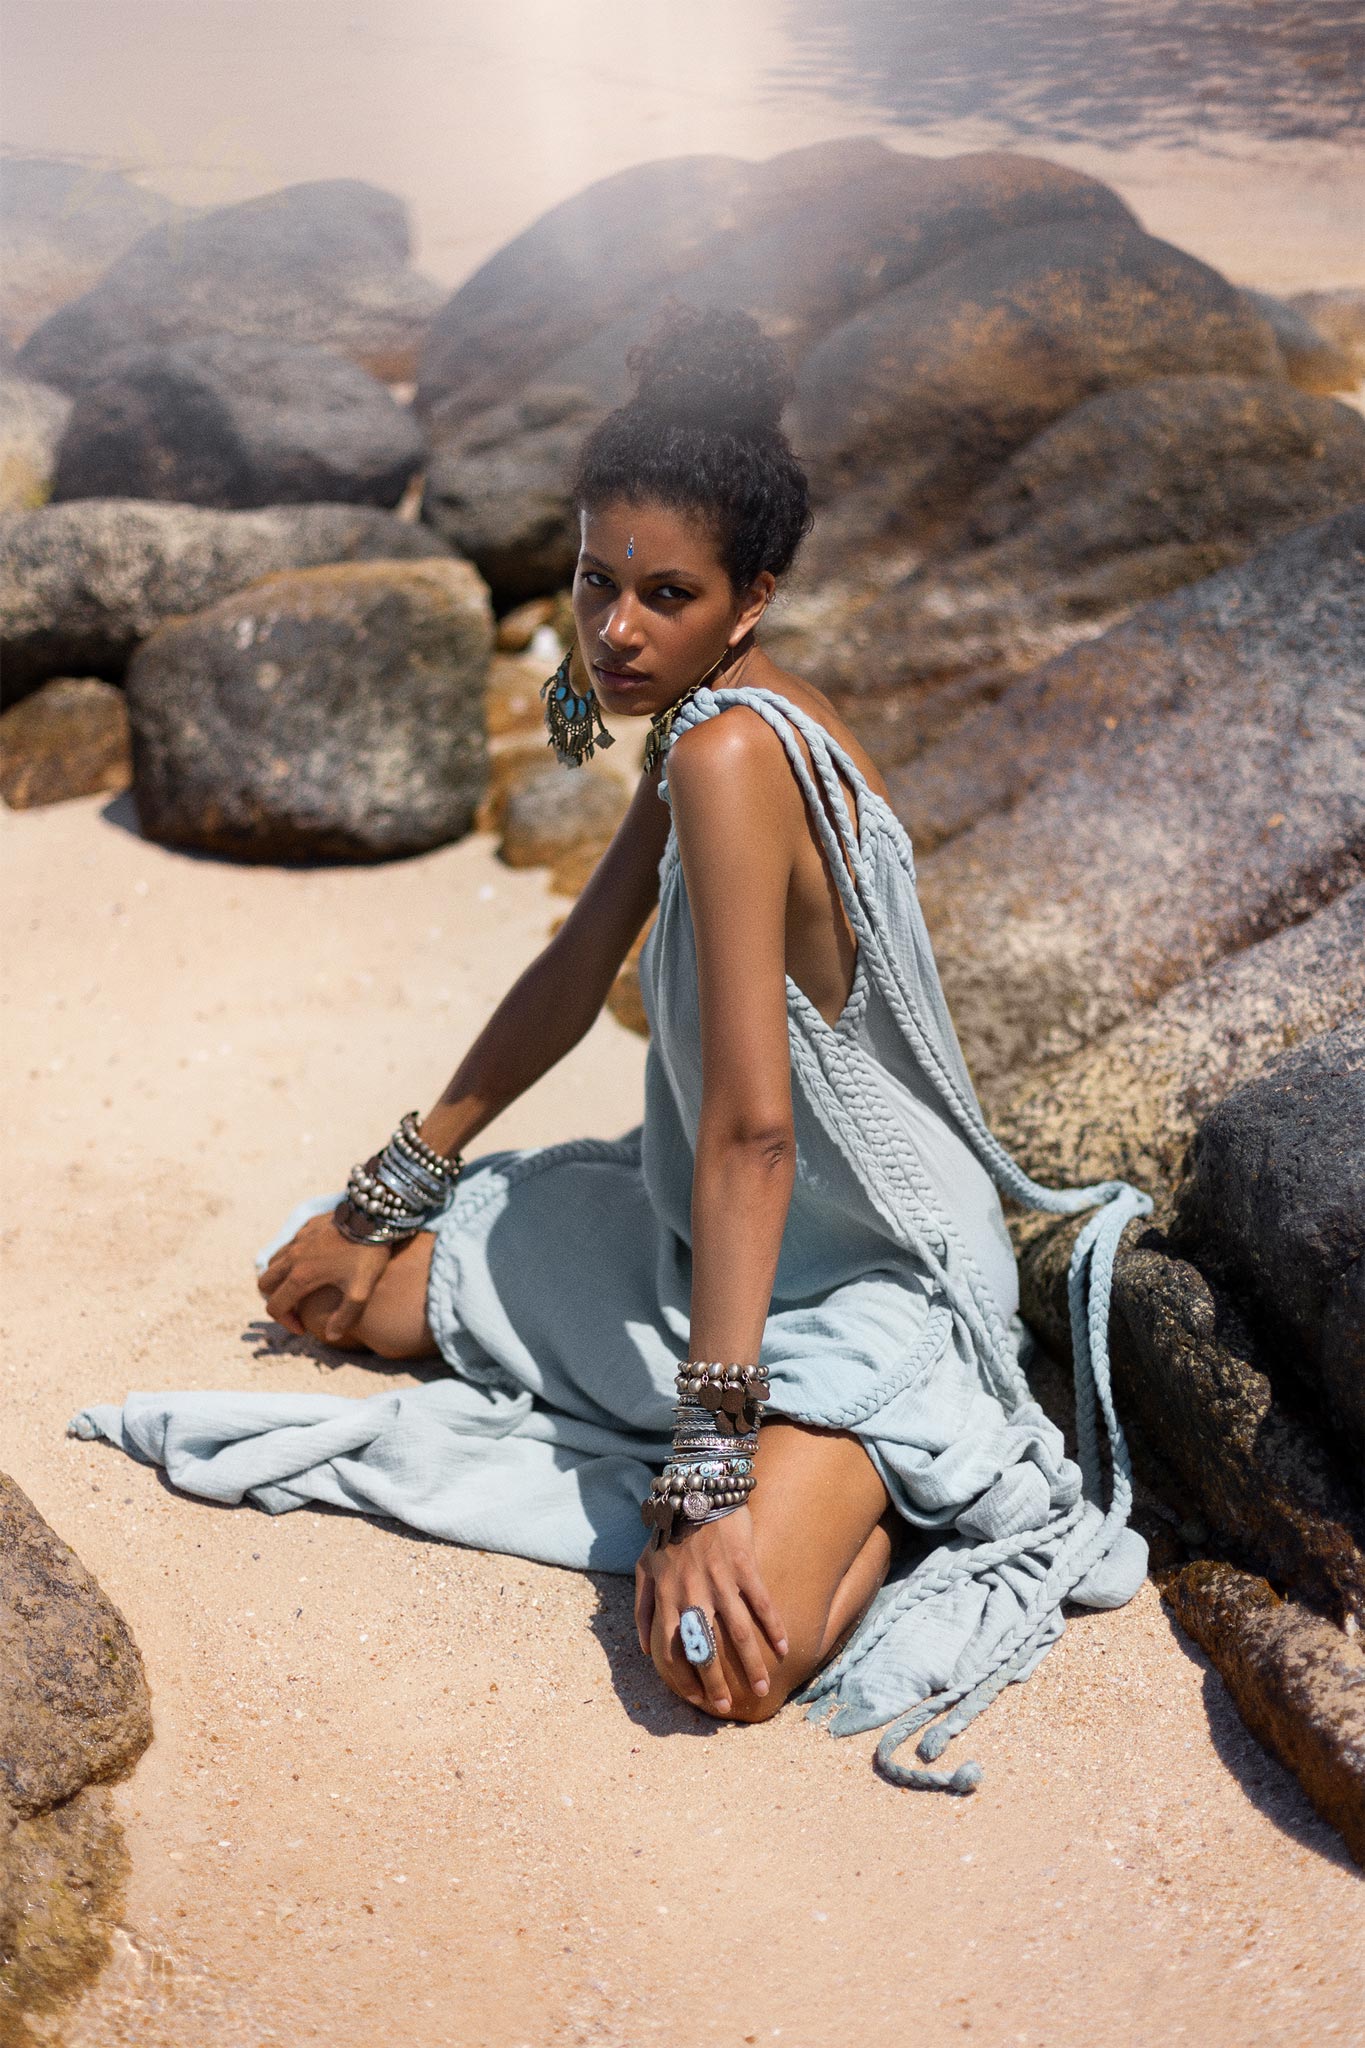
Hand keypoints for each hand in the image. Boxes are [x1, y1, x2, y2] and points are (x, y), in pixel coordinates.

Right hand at [256, 1209, 395, 1346]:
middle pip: (265, 1283)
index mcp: (301, 1276)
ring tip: (302, 1287)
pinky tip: (314, 1262)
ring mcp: (298, 1239)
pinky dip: (291, 1258)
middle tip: (297, 1307)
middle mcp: (292, 1257)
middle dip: (276, 1299)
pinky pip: (289, 1245)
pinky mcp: (307, 1227)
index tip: (303, 1327)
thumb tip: (332, 1336)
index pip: (275, 1306)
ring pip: (273, 1262)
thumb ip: (346, 1317)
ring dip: (280, 1277)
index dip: (285, 1323)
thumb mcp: (362, 1291)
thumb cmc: (368, 1254)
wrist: (374, 1216)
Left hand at [635, 1506, 787, 1717]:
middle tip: (727, 1708)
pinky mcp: (744, 1566)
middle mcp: (692, 1593)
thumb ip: (641, 1609)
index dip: (680, 1678)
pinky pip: (761, 1602)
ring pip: (737, 1632)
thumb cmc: (668, 1532)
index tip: (693, 1697)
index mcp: (665, 1597)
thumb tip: (643, 1649)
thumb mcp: (643, 1567)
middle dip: (715, 1682)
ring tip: (763, 1690)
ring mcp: (719, 1580)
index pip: (670, 1649)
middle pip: (704, 1648)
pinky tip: (784, 1649)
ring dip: (751, 1664)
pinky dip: (773, 1627)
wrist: (696, 1491)